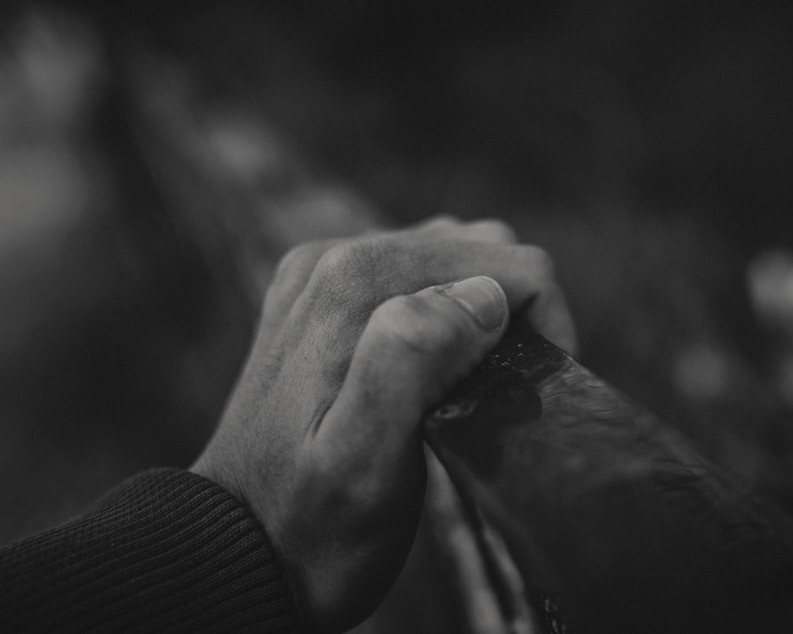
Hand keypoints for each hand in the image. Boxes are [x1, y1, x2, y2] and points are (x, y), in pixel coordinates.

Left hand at [191, 217, 575, 630]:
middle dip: (514, 312)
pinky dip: (445, 313)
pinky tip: (434, 371)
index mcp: (353, 284)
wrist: (240, 553)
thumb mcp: (365, 462)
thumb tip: (480, 297)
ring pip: (451, 255)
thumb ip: (411, 361)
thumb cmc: (313, 526)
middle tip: (502, 396)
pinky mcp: (321, 296)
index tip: (532, 394)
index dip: (543, 323)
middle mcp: (335, 259)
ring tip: (469, 386)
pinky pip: (415, 275)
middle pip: (478, 248)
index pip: (502, 262)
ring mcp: (324, 273)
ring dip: (481, 311)